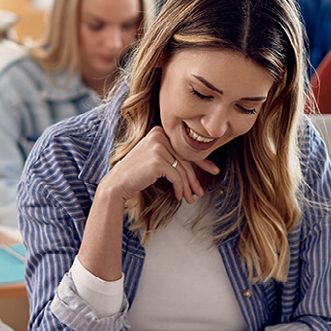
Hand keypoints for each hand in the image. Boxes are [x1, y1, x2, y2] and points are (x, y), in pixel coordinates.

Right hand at [100, 126, 218, 206]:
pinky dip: (180, 188)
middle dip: (194, 178)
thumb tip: (196, 167)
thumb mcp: (156, 160)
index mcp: (159, 131)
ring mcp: (158, 146)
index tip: (213, 170)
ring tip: (190, 198)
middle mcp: (159, 135)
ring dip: (187, 187)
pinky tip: (179, 196)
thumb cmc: (136, 174)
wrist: (117, 183)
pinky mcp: (158, 160)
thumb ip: (172, 157)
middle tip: (201, 192)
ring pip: (182, 170)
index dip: (201, 162)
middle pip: (185, 159)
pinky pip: (177, 177)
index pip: (184, 148)